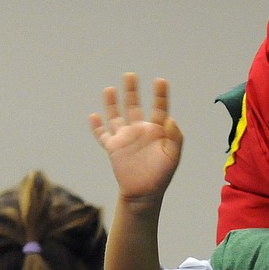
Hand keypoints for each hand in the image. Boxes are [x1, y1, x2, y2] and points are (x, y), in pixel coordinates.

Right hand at [90, 73, 183, 208]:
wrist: (144, 194)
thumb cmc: (161, 175)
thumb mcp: (172, 156)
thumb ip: (175, 138)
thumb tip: (170, 119)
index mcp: (156, 131)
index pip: (158, 108)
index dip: (160, 95)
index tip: (161, 81)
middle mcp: (139, 131)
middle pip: (134, 106)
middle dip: (132, 91)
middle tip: (130, 75)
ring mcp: (125, 138)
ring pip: (116, 116)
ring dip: (112, 103)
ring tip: (109, 89)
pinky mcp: (113, 148)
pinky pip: (103, 135)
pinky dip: (97, 127)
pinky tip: (93, 116)